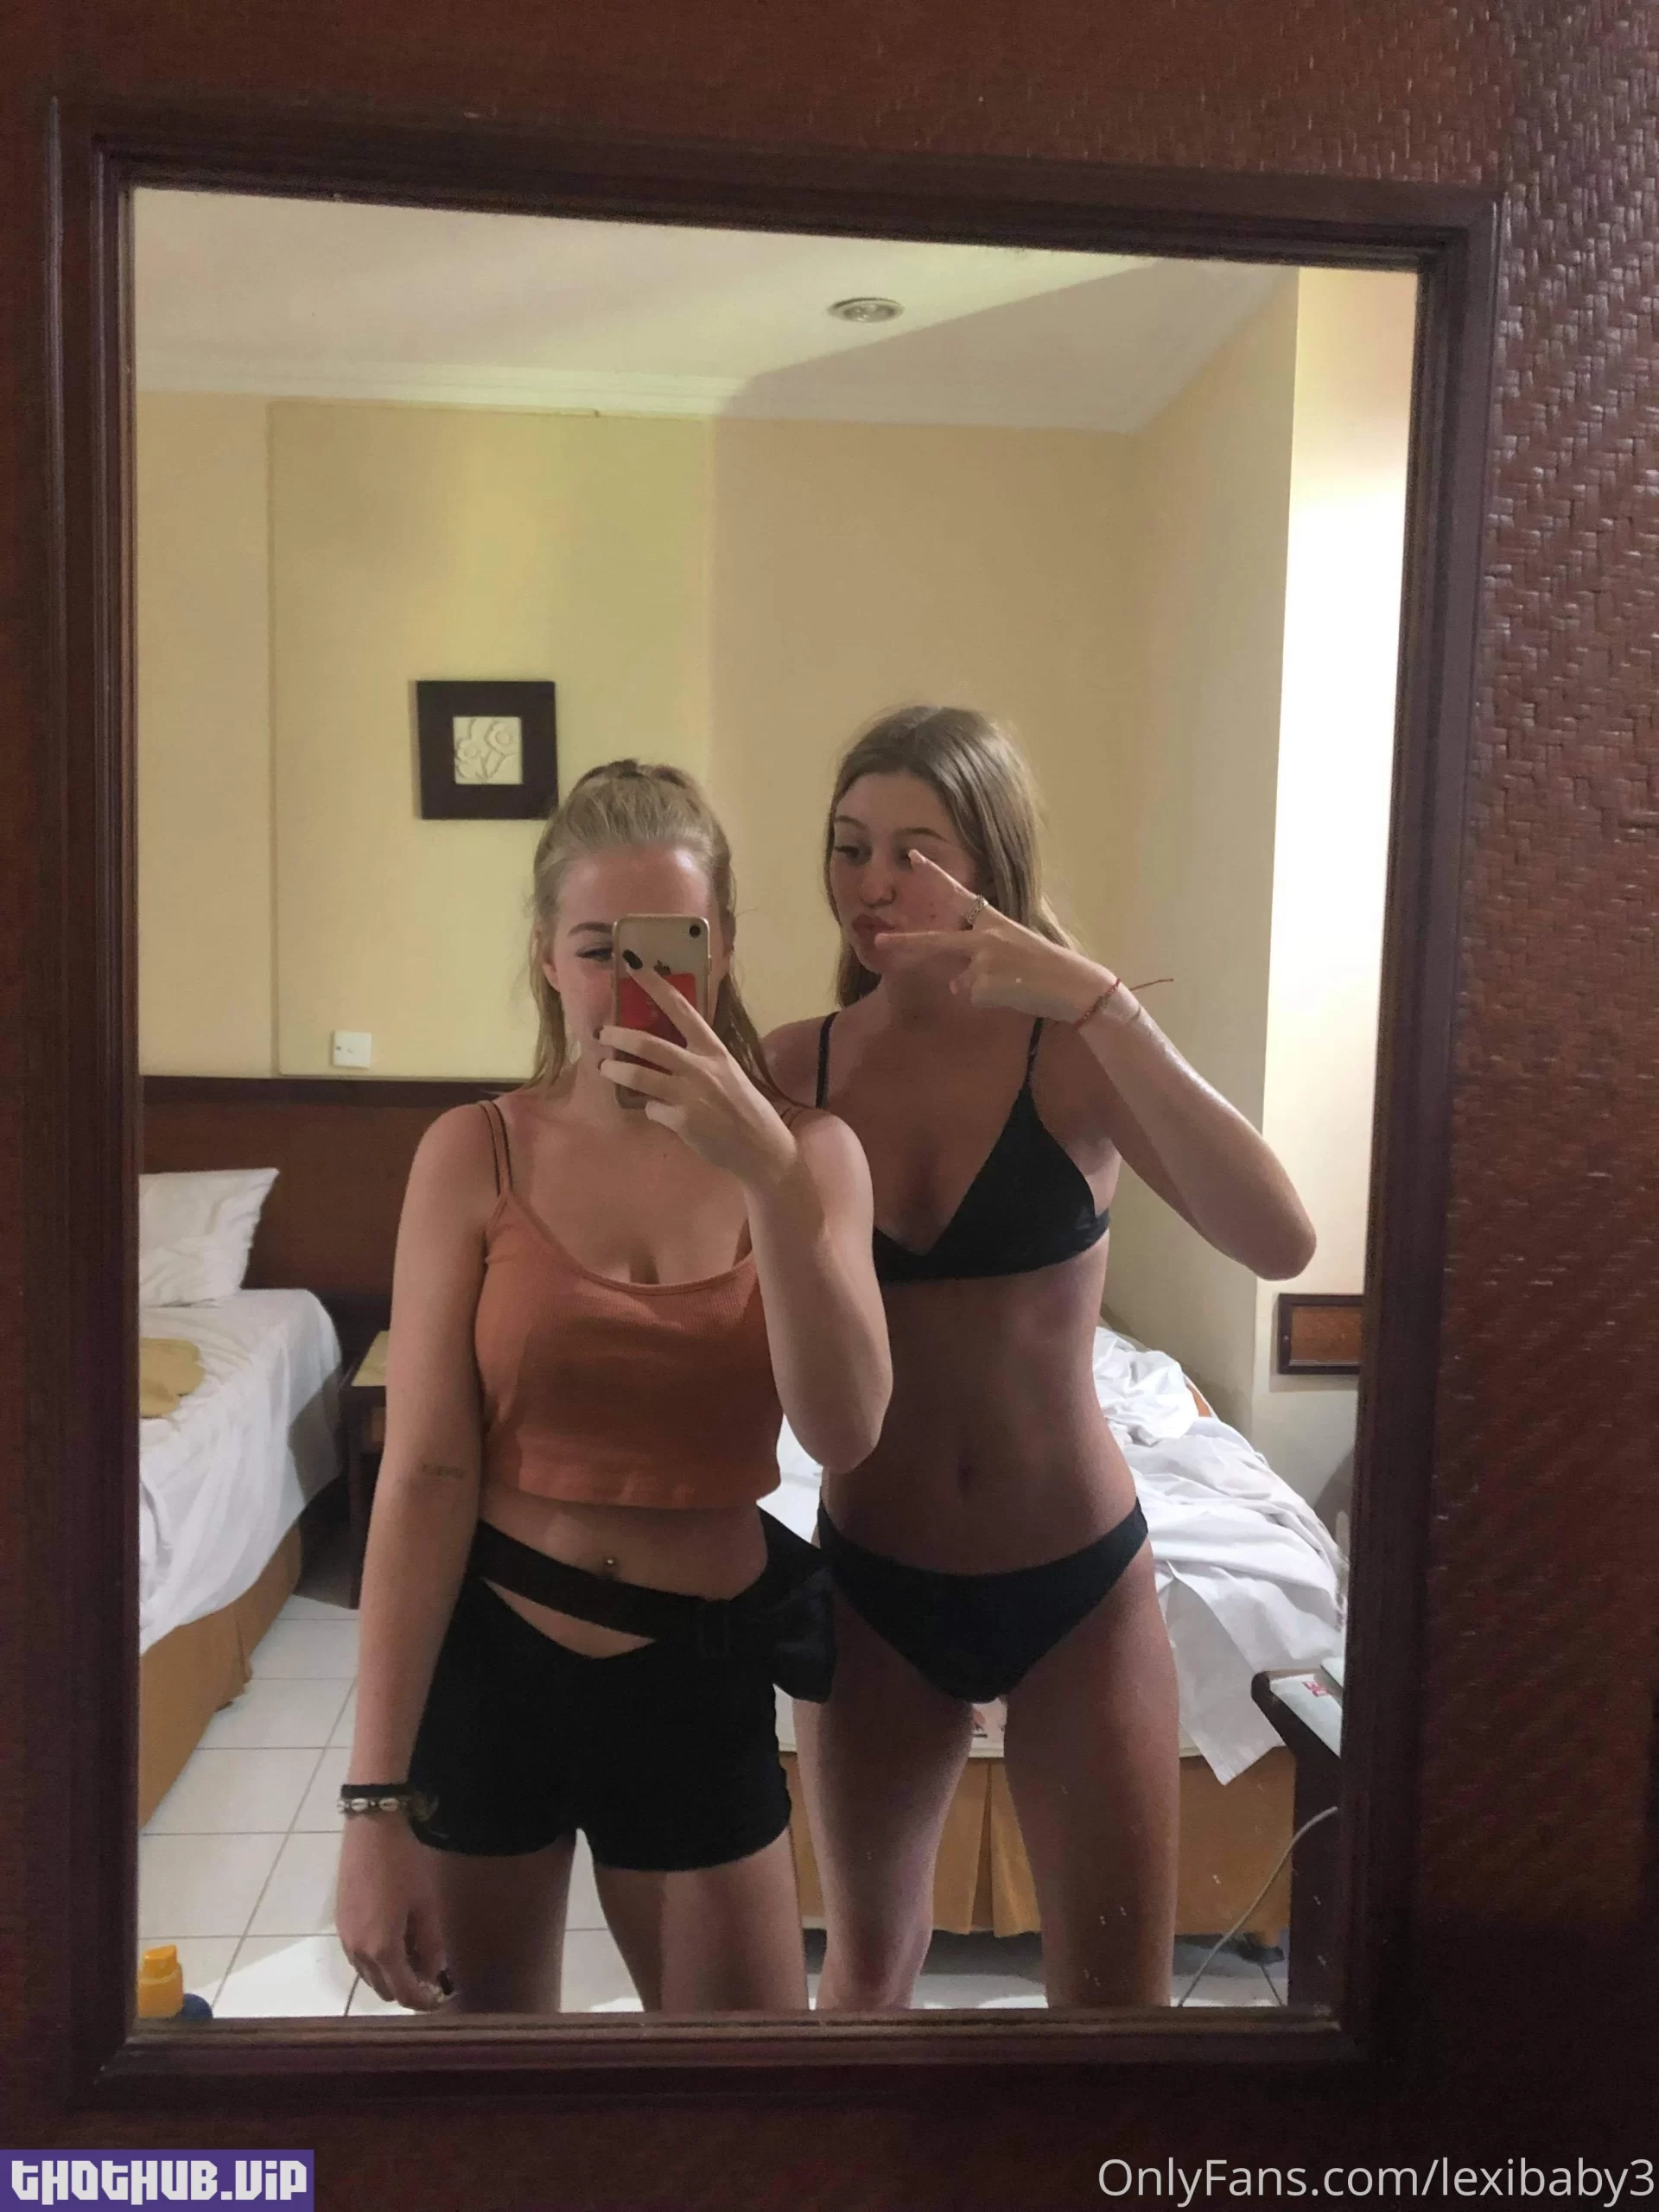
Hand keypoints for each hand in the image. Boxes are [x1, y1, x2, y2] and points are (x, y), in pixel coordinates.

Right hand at [336, 1812, 450, 2010]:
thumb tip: (434, 1972)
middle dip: (406, 1990)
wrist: (371, 1830)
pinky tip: (393, 1942)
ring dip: (389, 1976)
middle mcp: (357, 1952)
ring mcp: (344, 1938)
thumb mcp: (426, 1904)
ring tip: (413, 1959)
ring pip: (367, 1975)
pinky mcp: (339, 1923)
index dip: (423, 2002)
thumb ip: (431, 1944)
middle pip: (382, 1989)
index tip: (439, 2000)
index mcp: (382, 1949)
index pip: (403, 1993)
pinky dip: (376, 1961)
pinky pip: (358, 1957)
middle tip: (429, 1978)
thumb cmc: (404, 1865)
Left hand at [598, 962, 797, 1184]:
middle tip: (602, 1032)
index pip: (681, 1008)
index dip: (655, 986)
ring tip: (604, 1067)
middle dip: (620, 1036)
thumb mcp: (728, 1072)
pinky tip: (660, 1114)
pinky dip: (651, 1109)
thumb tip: (665, 1048)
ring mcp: (690, 1095)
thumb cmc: (745, 1107)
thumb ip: (699, 1058)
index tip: (634, 967)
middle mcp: (702, 1067)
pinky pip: (652, 1109)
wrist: (760, 1146)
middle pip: (650, 1044)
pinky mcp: (682, 1121)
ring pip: (641, 1077)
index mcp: (715, 1050)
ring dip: (617, 1070)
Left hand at [875, 850, 1115, 1022]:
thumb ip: (982, 957)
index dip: (934, 875)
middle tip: (879, 940)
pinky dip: (990, 1002)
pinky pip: (974, 999)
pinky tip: (1013, 995)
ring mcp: (983, 960)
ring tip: (1013, 986)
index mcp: (994, 922)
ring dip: (981, 991)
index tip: (912, 855)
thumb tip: (954, 982)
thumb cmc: (1048, 969)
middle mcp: (984, 937)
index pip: (959, 894)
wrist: (1074, 985)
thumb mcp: (1016, 949)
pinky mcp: (984, 983)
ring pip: (961, 983)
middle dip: (905, 943)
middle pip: (936, 942)